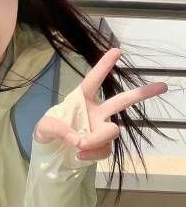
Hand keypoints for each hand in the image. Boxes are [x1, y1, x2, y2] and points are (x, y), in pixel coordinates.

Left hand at [34, 48, 167, 160]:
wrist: (49, 149)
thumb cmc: (47, 130)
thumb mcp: (45, 126)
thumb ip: (58, 129)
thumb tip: (78, 140)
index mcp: (81, 99)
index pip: (93, 81)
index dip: (103, 66)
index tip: (116, 50)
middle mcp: (96, 112)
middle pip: (121, 102)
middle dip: (141, 94)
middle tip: (161, 86)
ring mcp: (100, 128)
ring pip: (112, 131)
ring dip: (97, 139)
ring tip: (79, 146)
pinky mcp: (101, 144)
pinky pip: (105, 149)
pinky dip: (94, 153)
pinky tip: (80, 156)